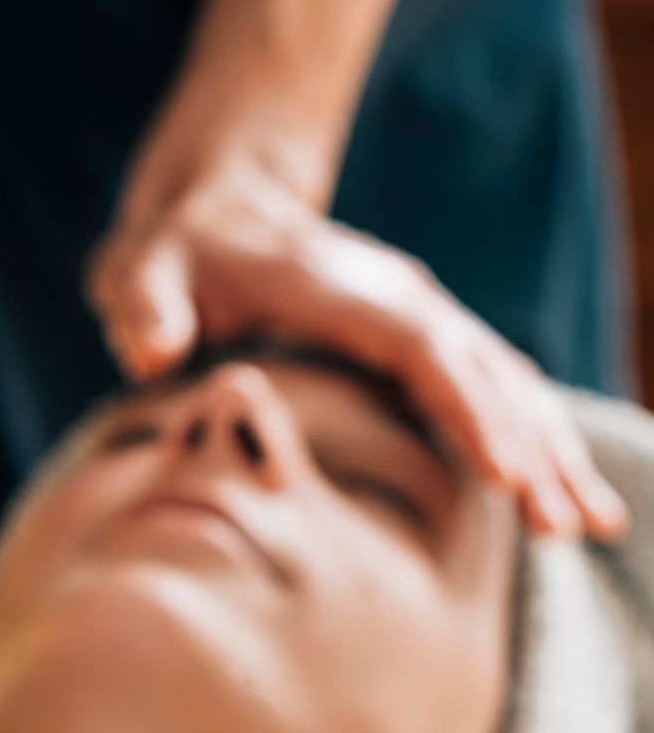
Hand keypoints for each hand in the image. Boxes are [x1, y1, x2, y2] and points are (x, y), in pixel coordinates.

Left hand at [88, 148, 624, 541]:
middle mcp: (399, 298)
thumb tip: (149, 350)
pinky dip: (535, 439)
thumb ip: (142, 305)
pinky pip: (494, 391)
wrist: (216, 207)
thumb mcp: (140, 270)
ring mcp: (420, 317)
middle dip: (530, 448)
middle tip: (563, 526)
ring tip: (591, 524)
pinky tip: (565, 494)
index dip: (466, 409)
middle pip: (483, 373)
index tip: (505, 472)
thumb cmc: (173, 254)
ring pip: (505, 384)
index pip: (420, 352)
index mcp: (342, 290)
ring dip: (551, 451)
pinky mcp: (425, 341)